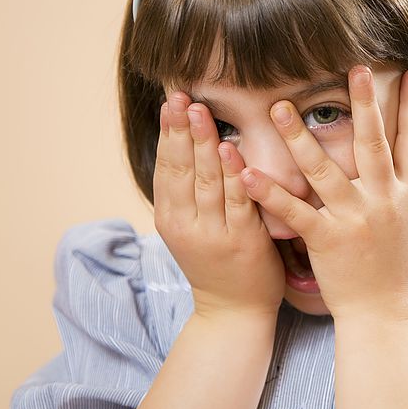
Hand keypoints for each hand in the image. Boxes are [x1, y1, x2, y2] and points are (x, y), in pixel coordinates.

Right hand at [153, 91, 285, 318]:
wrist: (234, 312)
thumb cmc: (218, 262)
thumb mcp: (193, 227)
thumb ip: (191, 192)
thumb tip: (189, 145)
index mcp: (171, 217)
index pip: (166, 167)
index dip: (167, 133)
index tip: (170, 100)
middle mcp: (186, 225)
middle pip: (181, 169)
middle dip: (181, 130)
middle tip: (181, 96)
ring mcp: (213, 234)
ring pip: (206, 181)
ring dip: (203, 144)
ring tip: (200, 112)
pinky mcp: (242, 242)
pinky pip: (238, 202)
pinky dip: (235, 175)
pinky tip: (232, 150)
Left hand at [240, 65, 407, 320]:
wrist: (384, 317)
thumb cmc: (404, 275)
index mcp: (406, 197)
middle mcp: (382, 202)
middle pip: (373, 144)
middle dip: (365, 105)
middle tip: (354, 68)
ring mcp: (353, 219)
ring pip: (325, 171)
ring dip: (300, 137)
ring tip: (279, 107)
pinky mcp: (325, 239)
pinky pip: (294, 211)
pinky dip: (270, 191)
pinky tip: (247, 170)